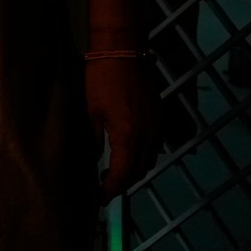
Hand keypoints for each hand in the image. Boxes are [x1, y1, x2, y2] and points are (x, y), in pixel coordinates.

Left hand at [88, 56, 161, 199]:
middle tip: (104, 188)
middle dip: (122, 183)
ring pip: (149, 158)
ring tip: (113, 173)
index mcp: (128, 135)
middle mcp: (147, 134)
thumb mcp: (90, 112)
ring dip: (134, 169)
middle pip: (139, 170)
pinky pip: (155, 144)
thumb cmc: (100, 79)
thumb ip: (93, 139)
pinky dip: (142, 154)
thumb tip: (92, 160)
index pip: (123, 173)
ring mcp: (157, 125)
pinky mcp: (159, 116)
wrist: (122, 52)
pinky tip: (127, 152)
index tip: (100, 198)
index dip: (112, 188)